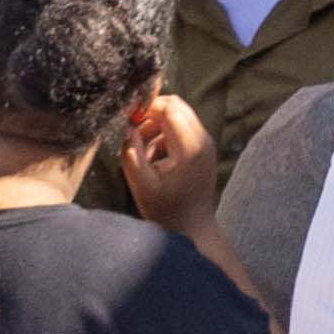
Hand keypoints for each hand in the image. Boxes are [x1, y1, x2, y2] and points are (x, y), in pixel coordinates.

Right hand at [117, 89, 218, 215]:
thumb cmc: (167, 210)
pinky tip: (154, 160)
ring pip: (178, 116)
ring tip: (142, 154)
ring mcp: (206, 143)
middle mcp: (203, 139)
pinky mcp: (203, 148)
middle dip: (151, 116)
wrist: (192, 227)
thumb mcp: (142, 185)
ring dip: (156, 128)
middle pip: (176, 106)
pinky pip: (181, 129)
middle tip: (134, 136)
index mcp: (190, 147)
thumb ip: (132, 154)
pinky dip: (164, 136)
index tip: (129, 122)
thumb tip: (127, 127)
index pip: (170, 108)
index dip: (147, 108)